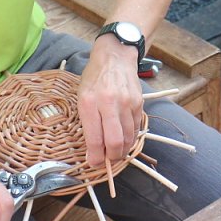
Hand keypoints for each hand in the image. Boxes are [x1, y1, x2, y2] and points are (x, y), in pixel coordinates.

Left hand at [77, 37, 143, 165]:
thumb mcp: (82, 97)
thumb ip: (88, 123)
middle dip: (111, 158)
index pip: (95, 139)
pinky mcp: (139, 103)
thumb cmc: (94, 78)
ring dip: (122, 151)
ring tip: (115, 152)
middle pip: (115, 143)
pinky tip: (124, 139)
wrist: (115, 57)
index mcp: (89, 103)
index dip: (95, 157)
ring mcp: (126, 103)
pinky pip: (136, 128)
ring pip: (128, 138)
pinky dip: (131, 138)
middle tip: (107, 160)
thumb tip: (94, 150)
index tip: (94, 162)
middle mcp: (109, 103)